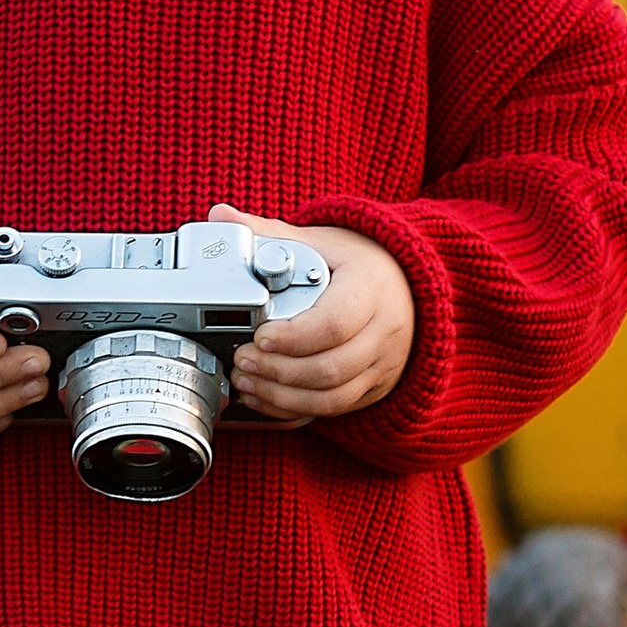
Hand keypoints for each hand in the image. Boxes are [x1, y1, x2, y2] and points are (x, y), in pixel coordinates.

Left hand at [221, 213, 416, 426]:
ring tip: (245, 380)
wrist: (405, 290)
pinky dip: (293, 409)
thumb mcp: (320, 242)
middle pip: (332, 368)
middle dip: (279, 370)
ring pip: (333, 398)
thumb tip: (220, 216)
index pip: (336, 322)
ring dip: (282, 395)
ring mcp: (380, 365)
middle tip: (242, 358)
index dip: (294, 336)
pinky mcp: (370, 389)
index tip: (260, 335)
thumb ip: (269, 233)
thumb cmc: (358, 265)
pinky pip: (332, 410)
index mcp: (370, 289)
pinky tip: (263, 397)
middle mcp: (383, 331)